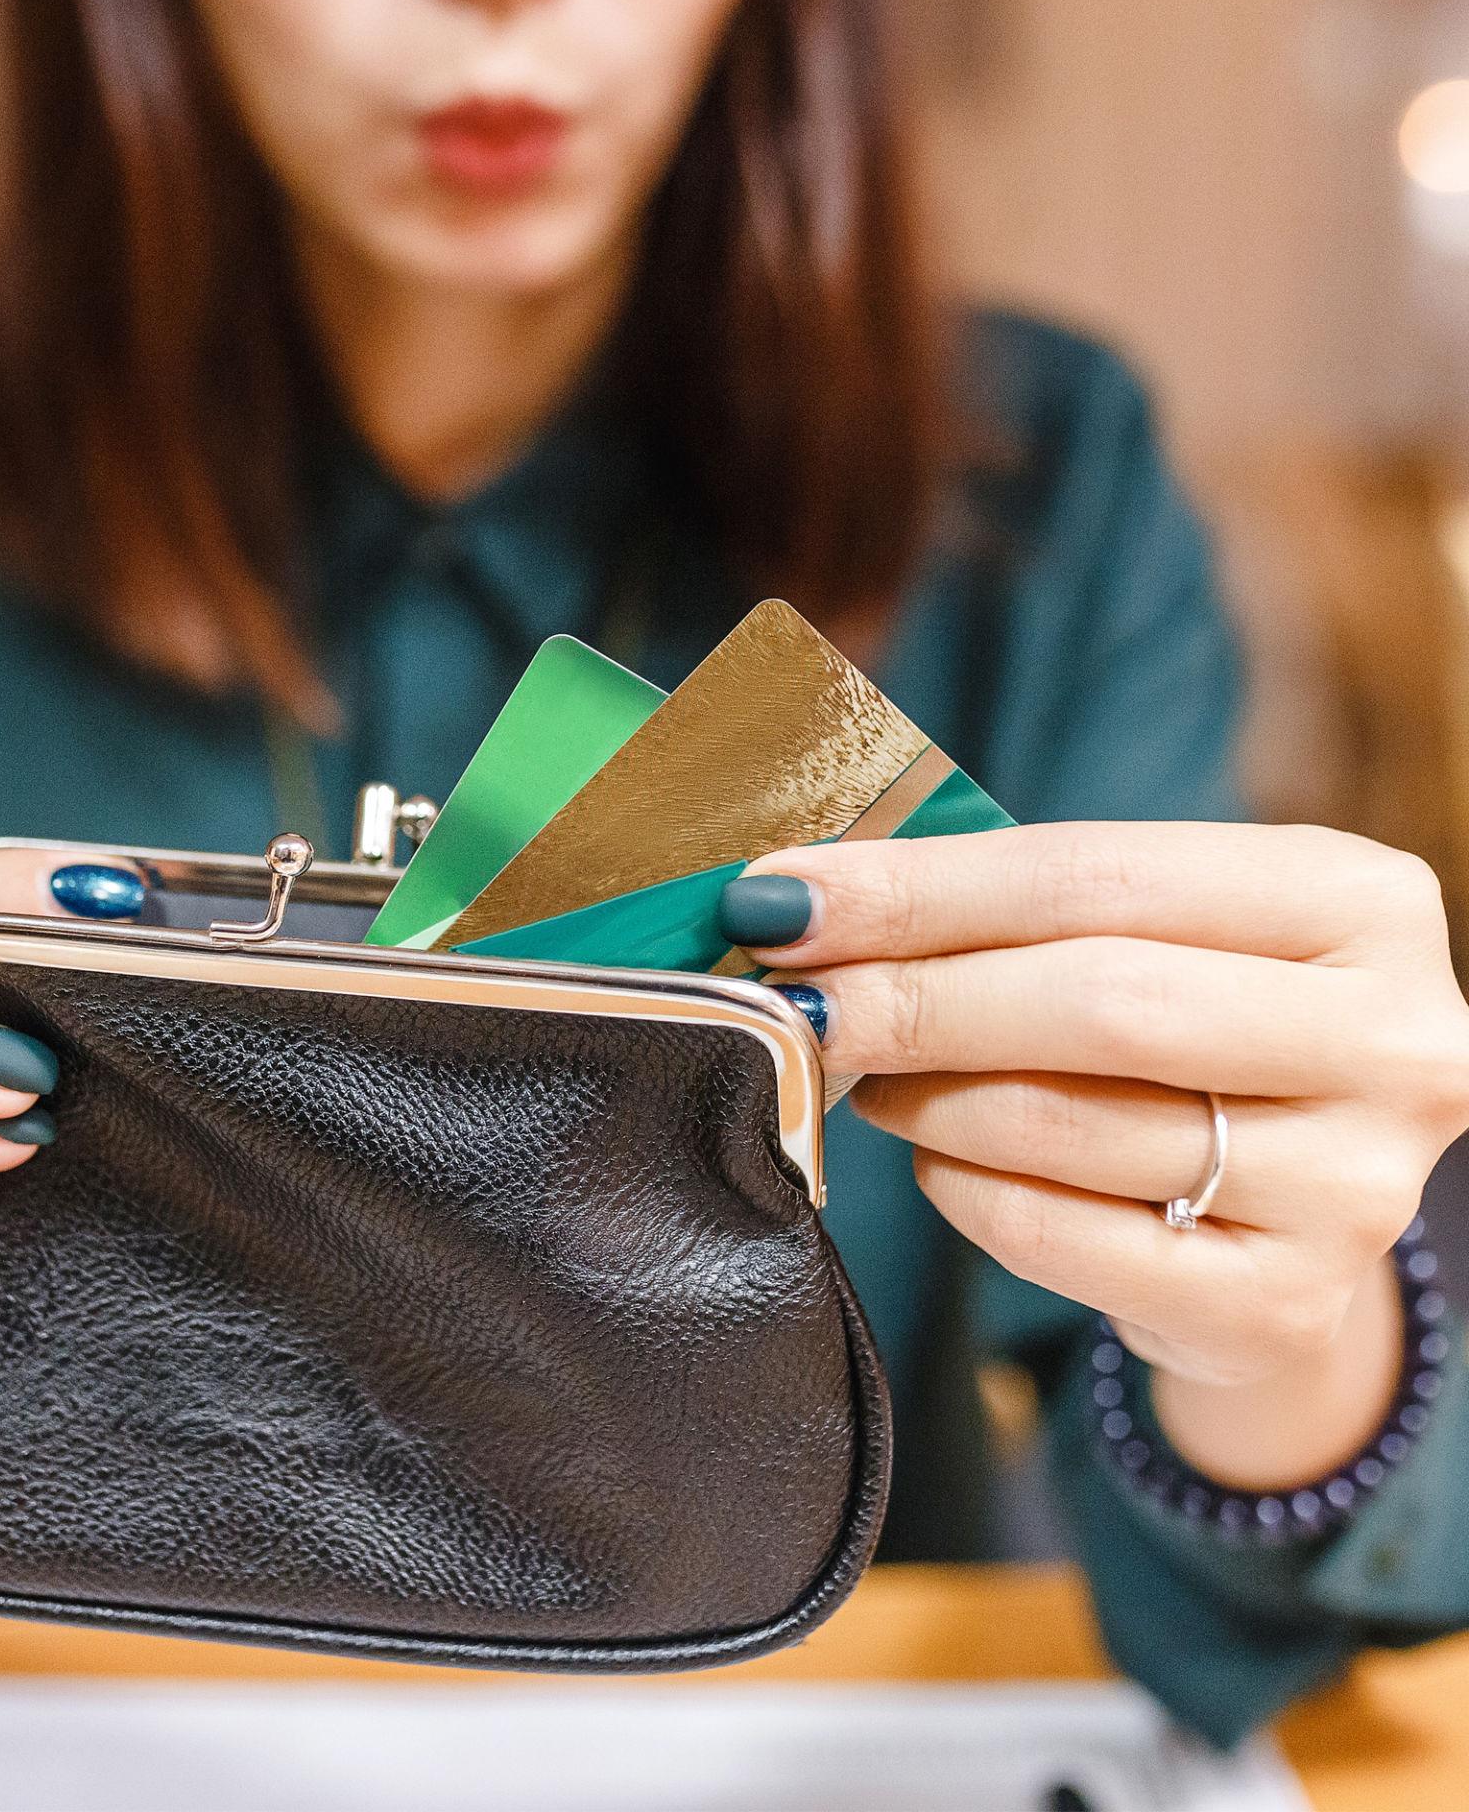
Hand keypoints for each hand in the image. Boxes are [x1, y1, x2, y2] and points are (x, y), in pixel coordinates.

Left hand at [725, 822, 1468, 1483]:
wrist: (1284, 1209)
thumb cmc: (1185, 1035)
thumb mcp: (1142, 935)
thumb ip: (1002, 908)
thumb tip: (796, 899)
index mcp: (1357, 903)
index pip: (1098, 875)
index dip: (922, 887)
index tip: (784, 895)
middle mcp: (1396, 1042)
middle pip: (1100, 1001)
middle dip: (913, 996)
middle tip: (797, 997)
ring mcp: (1354, 1187)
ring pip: (1067, 1125)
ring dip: (926, 1097)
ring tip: (872, 1075)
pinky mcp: (1282, 1305)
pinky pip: (1057, 1237)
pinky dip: (965, 1191)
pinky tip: (940, 1159)